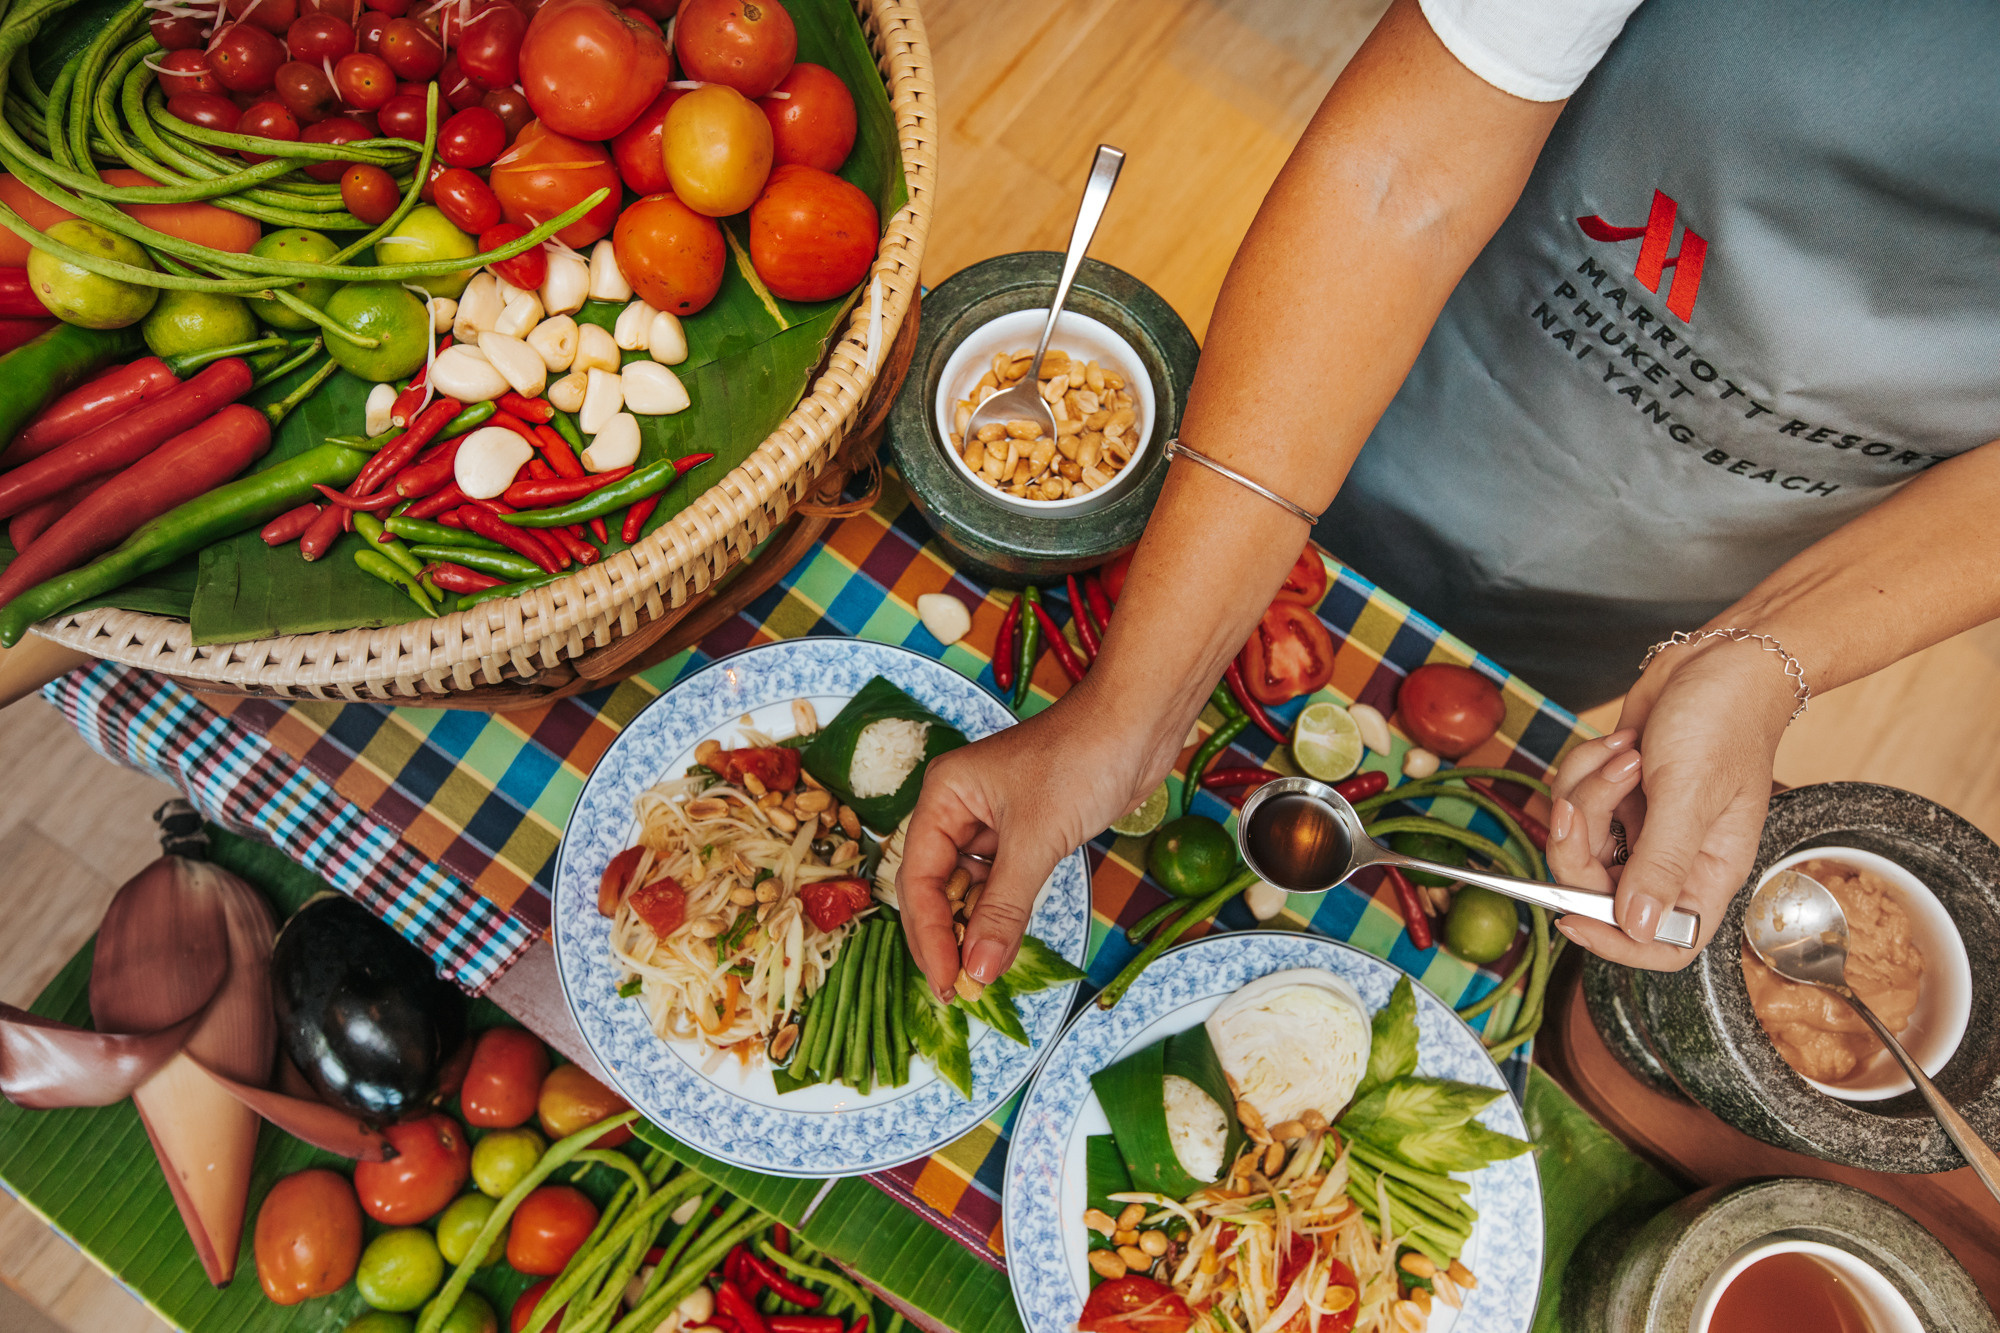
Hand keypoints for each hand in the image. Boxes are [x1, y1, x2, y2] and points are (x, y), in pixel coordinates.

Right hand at [899, 682, 1171, 1000]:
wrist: (1139, 723)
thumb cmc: (1081, 759)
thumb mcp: (1036, 840)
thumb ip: (1003, 908)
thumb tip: (976, 970)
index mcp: (944, 796)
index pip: (920, 879)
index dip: (929, 935)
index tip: (945, 982)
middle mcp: (960, 808)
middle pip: (938, 887)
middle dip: (946, 937)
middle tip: (957, 990)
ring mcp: (993, 821)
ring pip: (971, 888)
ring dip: (976, 930)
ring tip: (980, 977)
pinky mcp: (1028, 832)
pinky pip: (1003, 883)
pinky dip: (1004, 914)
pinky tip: (1004, 947)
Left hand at [1545, 636, 1794, 968]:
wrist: (1719, 660)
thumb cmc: (1725, 721)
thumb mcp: (1691, 793)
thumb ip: (1661, 863)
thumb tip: (1637, 928)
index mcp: (1707, 874)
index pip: (1665, 944)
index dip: (1616, 944)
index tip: (1572, 915)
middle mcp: (1671, 858)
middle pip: (1597, 889)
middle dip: (1579, 841)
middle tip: (1586, 799)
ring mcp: (1639, 825)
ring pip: (1577, 838)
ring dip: (1587, 791)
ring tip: (1627, 756)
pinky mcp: (1616, 795)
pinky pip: (1572, 799)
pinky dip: (1584, 769)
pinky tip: (1620, 744)